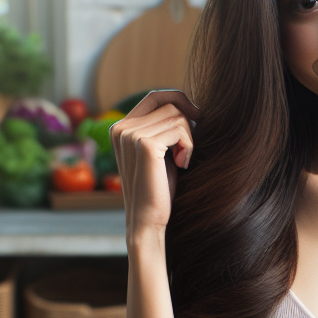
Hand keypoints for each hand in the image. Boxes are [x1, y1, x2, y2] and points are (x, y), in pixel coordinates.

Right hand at [110, 90, 198, 238]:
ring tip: (183, 161)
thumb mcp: (160, 154)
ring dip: (189, 138)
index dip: (179, 100)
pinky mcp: (145, 144)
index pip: (155, 96)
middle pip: (169, 103)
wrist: (148, 221)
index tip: (197, 118)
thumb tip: (191, 107)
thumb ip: (165, 129)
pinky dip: (189, 146)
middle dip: (188, 122)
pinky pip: (180, 128)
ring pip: (177, 115)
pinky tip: (183, 164)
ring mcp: (131, 135)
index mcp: (120, 128)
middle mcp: (121, 128)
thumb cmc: (158, 190)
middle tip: (189, 148)